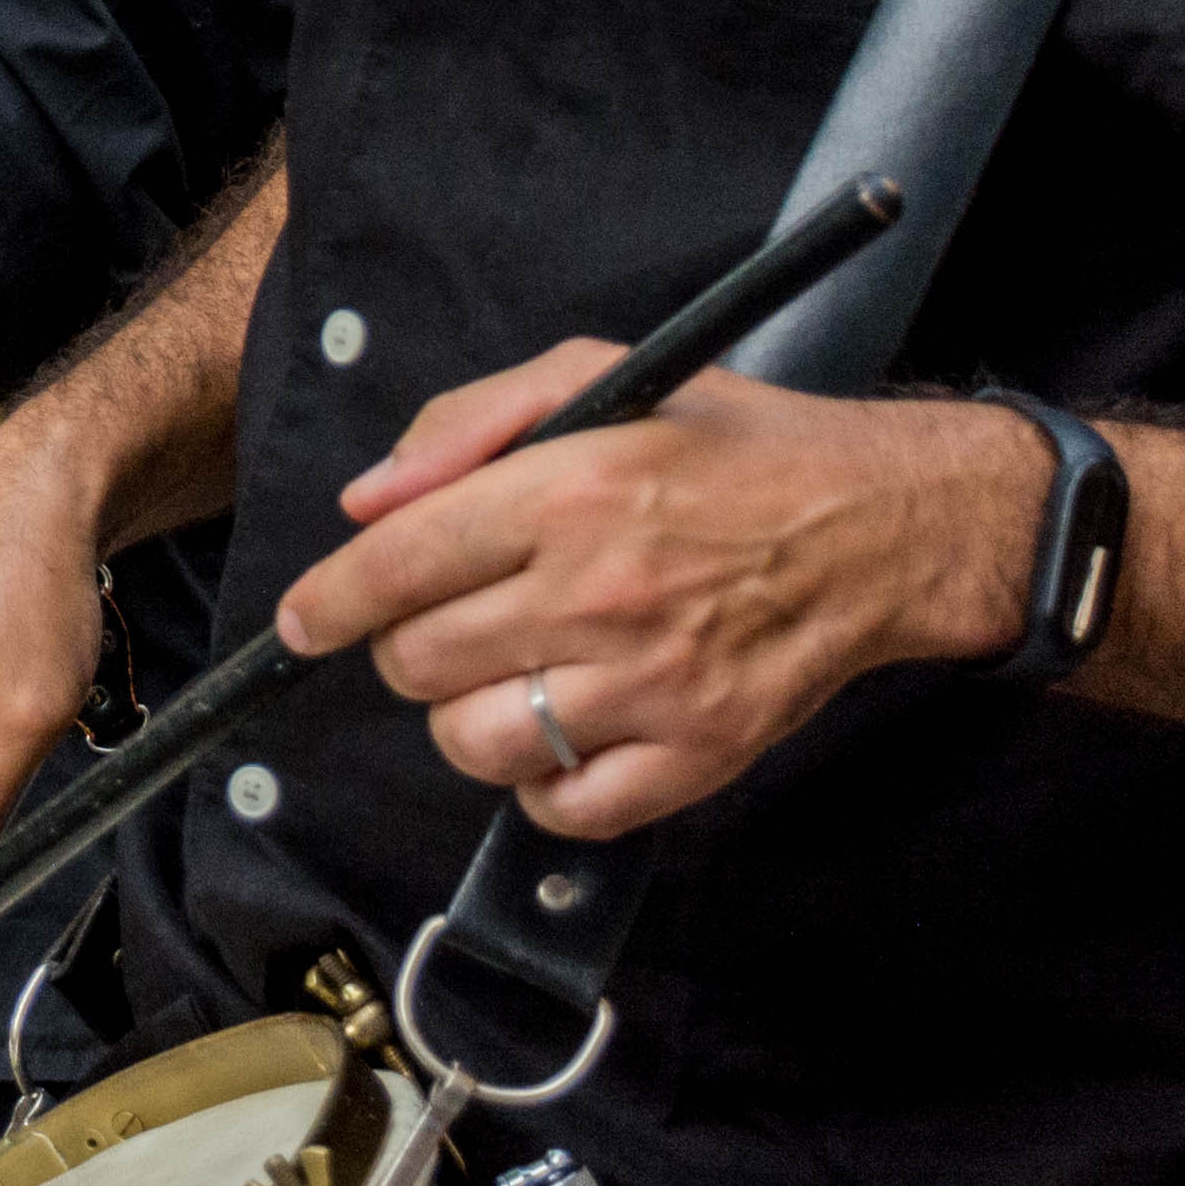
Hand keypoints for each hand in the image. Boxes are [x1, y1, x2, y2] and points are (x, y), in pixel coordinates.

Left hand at [267, 355, 1034, 840]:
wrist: (879, 526)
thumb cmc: (736, 447)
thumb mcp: (600, 377)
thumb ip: (470, 424)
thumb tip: (369, 501)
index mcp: (573, 490)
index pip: (399, 564)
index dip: (330, 601)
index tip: (305, 621)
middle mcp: (603, 592)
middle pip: (420, 660)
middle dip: (409, 644)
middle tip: (451, 621)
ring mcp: (652, 685)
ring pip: (475, 742)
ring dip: (466, 716)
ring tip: (509, 675)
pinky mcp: (697, 755)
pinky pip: (562, 808)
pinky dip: (543, 784)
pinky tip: (568, 729)